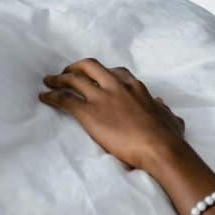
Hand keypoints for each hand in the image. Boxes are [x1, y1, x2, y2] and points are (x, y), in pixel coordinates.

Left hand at [39, 58, 185, 169]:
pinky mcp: (89, 112)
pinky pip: (64, 99)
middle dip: (76, 67)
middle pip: (90, 66)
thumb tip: (161, 103)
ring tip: (49, 81)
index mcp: (135, 87)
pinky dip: (52, 96)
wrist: (159, 148)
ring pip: (73, 79)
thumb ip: (163, 109)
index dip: (101, 73)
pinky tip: (44, 97)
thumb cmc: (167, 136)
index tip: (95, 76)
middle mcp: (116, 86)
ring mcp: (102, 98)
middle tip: (67, 73)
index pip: (114, 72)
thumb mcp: (169, 117)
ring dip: (59, 79)